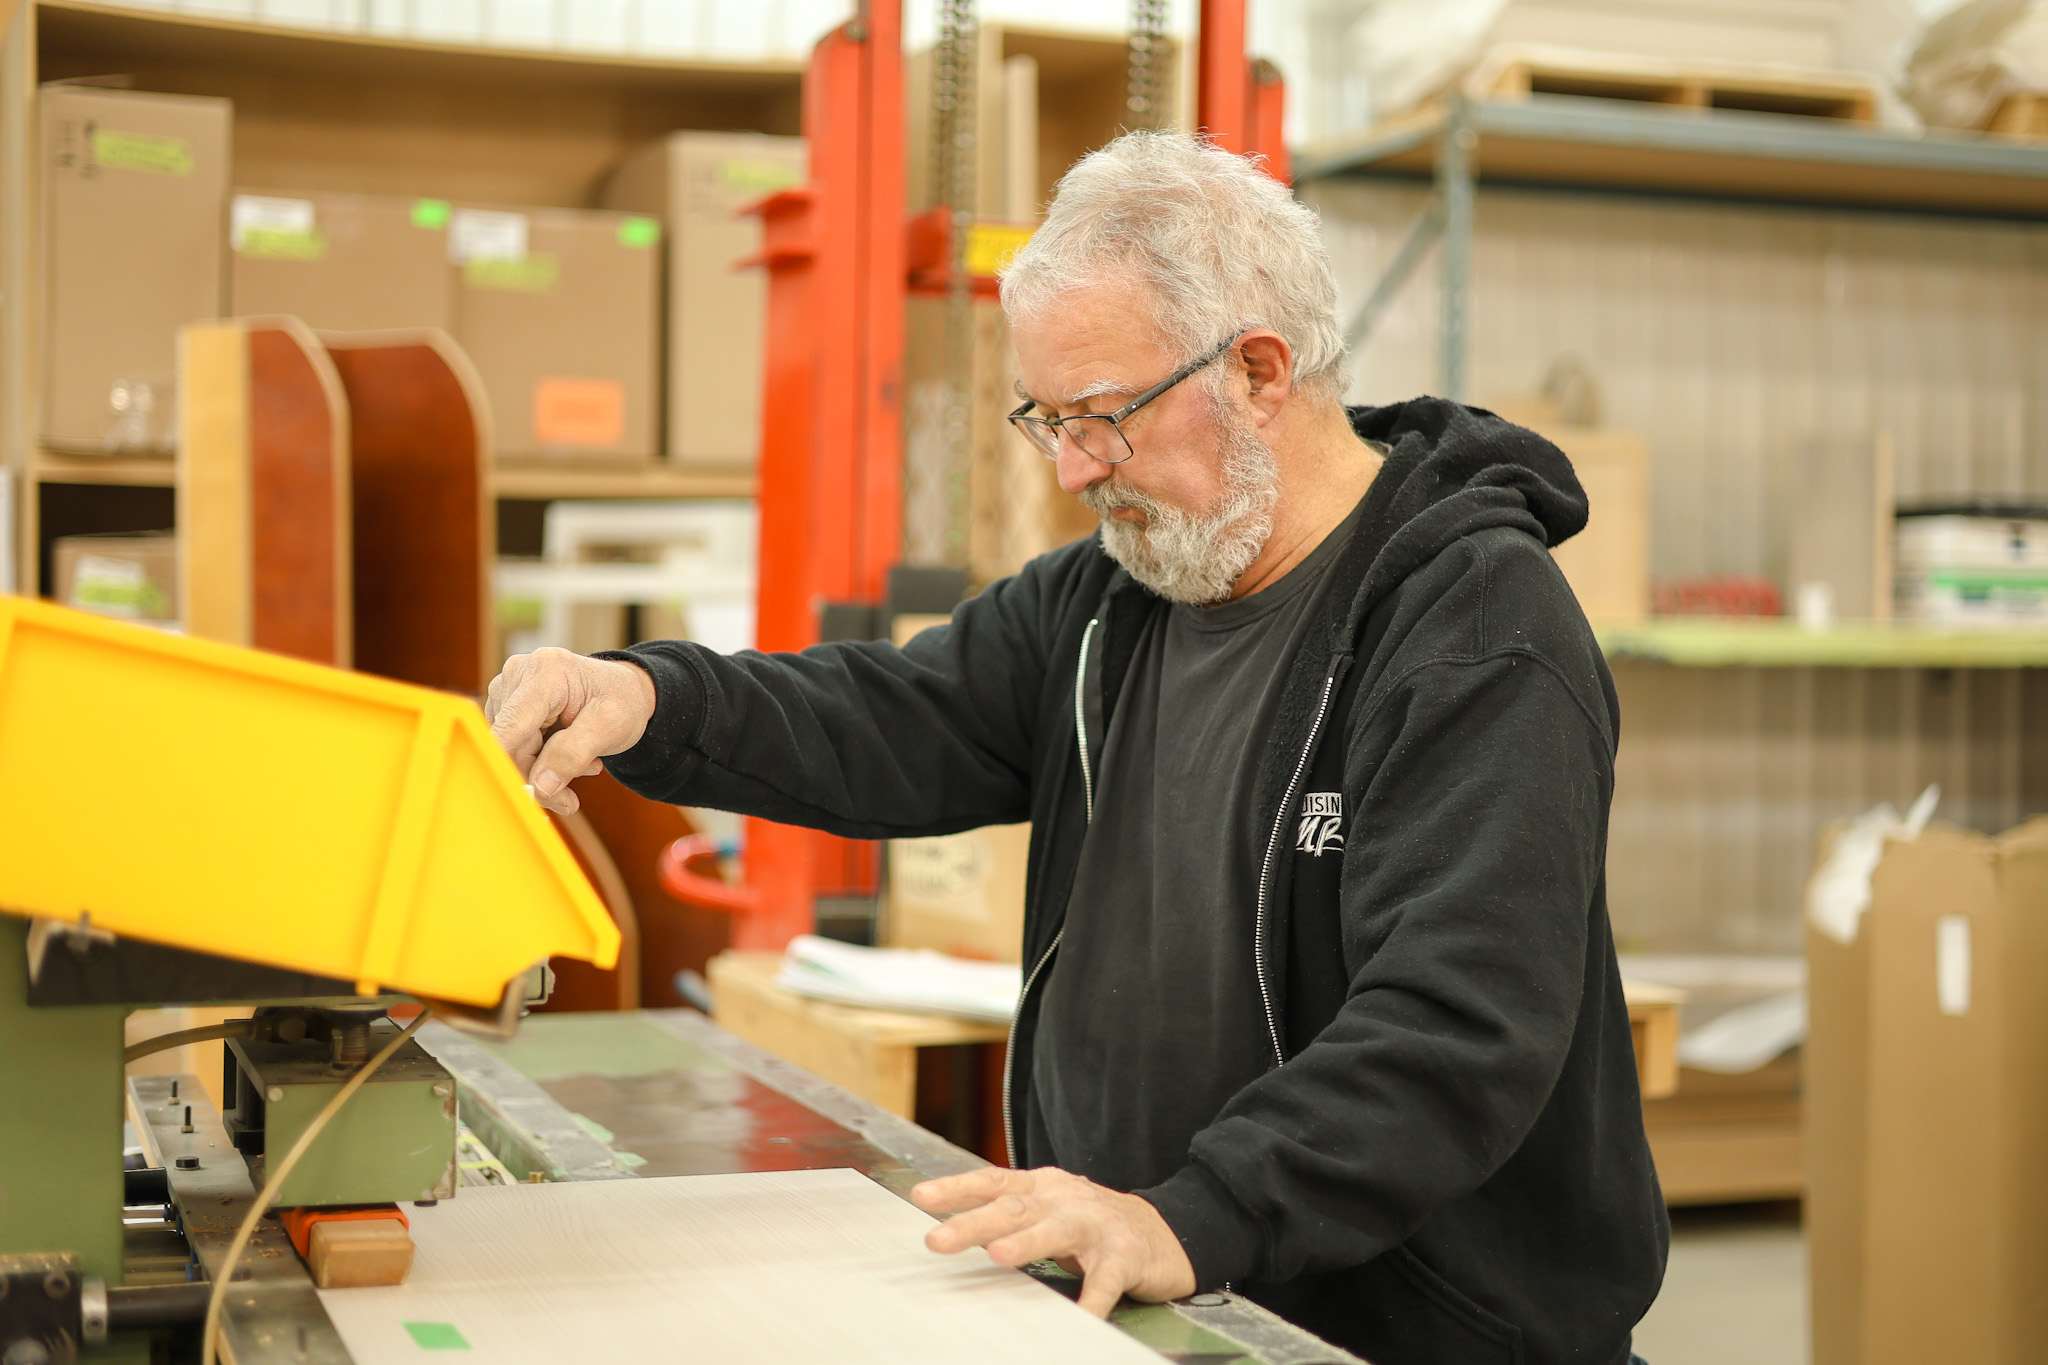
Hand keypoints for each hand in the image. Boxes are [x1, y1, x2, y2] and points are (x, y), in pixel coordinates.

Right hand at [484, 648, 656, 814]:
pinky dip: (538, 762)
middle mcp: (519, 674)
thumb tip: (539, 787)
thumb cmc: (623, 701)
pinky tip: (567, 757)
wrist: (626, 690)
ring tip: (582, 765)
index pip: (511, 729)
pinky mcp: (506, 703)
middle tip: (570, 799)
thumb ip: (573, 755)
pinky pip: (511, 745)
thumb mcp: (610, 727)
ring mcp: (508, 687)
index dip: (513, 767)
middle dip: (539, 778)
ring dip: (542, 772)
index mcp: (545, 672)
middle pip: (508, 744)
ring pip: (508, 750)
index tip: (531, 799)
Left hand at [911, 1166, 1196, 1317]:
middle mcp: (1065, 1200)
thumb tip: (949, 1231)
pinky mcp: (1125, 1256)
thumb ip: (1007, 1217)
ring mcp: (1096, 1226)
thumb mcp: (1048, 1211)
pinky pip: (1105, 1281)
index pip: (993, 1183)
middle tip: (937, 1239)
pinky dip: (1092, 1299)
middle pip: (1014, 1208)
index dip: (957, 1188)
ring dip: (1027, 1242)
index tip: (921, 1197)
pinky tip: (1079, 1317)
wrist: (1167, 1231)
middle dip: (974, 1222)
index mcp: (1041, 1188)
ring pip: (1057, 1231)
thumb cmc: (1092, 1224)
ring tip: (997, 1254)